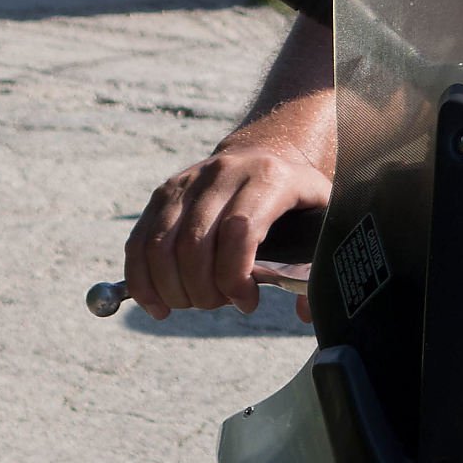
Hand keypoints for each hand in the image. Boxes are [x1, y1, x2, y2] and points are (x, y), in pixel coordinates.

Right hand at [122, 142, 330, 320]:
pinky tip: (158, 305)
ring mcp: (187, 182)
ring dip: (173, 290)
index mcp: (268, 178)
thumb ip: (318, 262)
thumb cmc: (298, 197)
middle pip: (194, 244)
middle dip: (203, 291)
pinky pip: (139, 242)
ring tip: (196, 303)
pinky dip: (141, 281)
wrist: (267, 151)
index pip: (239, 231)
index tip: (247, 302)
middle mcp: (223, 174)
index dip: (236, 277)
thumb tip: (306, 311)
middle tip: (221, 304)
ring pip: (160, 246)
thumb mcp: (323, 218)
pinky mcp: (162, 194)